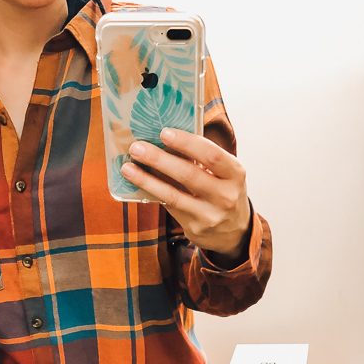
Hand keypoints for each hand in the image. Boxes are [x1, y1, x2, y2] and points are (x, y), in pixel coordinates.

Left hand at [120, 128, 251, 263]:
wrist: (233, 231)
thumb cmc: (223, 191)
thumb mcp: (225, 173)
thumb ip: (204, 158)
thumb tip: (166, 137)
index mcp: (235, 173)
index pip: (211, 155)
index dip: (187, 143)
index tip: (164, 132)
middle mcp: (225, 195)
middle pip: (188, 174)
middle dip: (159, 159)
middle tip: (137, 148)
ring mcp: (209, 214)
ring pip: (173, 195)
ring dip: (147, 180)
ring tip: (128, 167)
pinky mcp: (194, 228)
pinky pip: (169, 207)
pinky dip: (152, 193)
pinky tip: (138, 182)